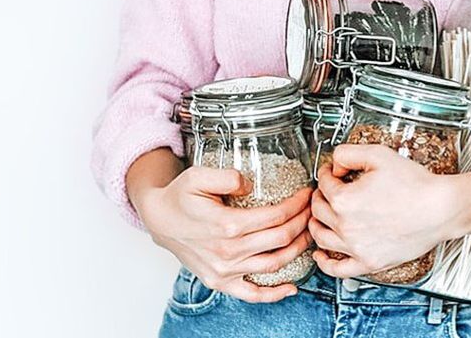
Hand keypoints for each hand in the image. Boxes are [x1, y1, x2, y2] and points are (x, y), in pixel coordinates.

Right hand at [134, 165, 313, 302]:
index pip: (275, 216)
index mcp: (226, 225)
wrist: (159, 220)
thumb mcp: (198, 176)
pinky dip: (274, 294)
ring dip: (298, 249)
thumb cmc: (180, 197)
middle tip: (312, 210)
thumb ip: (227, 177)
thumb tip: (250, 184)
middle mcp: (227, 251)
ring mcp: (224, 270)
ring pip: (274, 264)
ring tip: (308, 234)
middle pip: (280, 239)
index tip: (305, 196)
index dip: (296, 205)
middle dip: (303, 222)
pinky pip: (251, 293)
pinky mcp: (219, 281)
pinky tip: (292, 287)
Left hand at [307, 144, 464, 278]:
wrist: (440, 209)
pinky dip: (324, 263)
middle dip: (320, 195)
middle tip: (327, 190)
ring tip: (321, 216)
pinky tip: (320, 255)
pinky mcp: (369, 262)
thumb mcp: (379, 155)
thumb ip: (348, 154)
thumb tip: (334, 165)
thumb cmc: (416, 185)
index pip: (323, 184)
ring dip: (316, 223)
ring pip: (321, 237)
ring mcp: (357, 247)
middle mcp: (346, 226)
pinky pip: (337, 269)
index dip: (326, 173)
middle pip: (319, 210)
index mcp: (345, 200)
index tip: (332, 172)